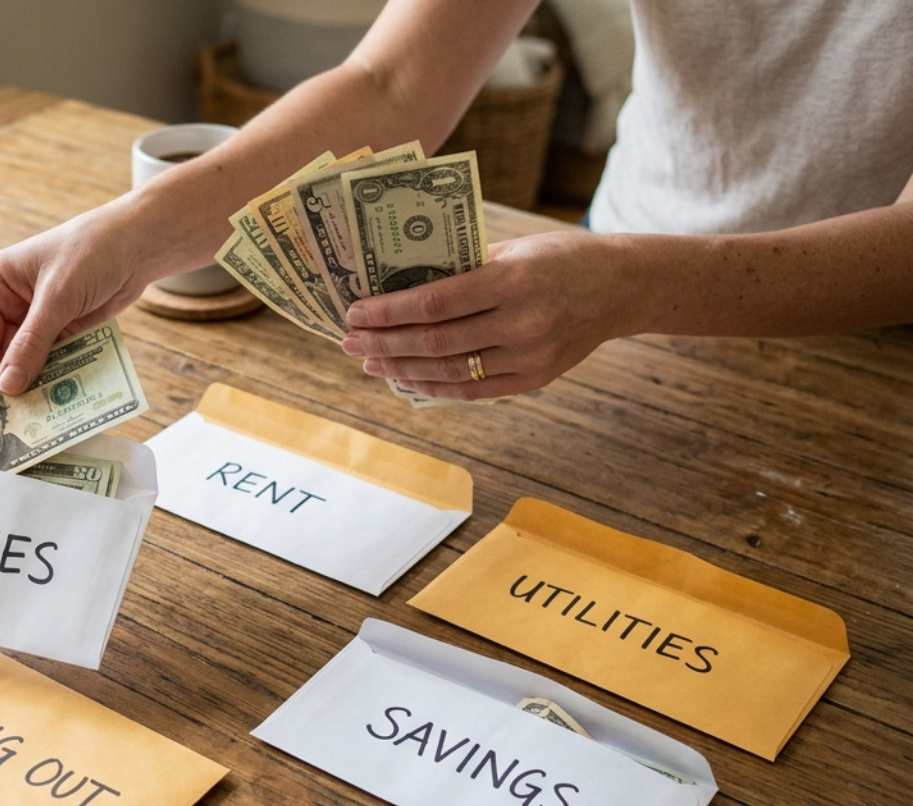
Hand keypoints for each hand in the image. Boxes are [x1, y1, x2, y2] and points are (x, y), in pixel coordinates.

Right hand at [0, 201, 163, 394]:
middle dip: (15, 380)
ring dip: (38, 382)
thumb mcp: (58, 298)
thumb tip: (7, 385)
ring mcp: (38, 318)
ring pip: (29, 361)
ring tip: (46, 412)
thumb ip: (32, 343)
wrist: (137, 244)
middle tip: (25, 414)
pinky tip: (65, 397)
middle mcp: (10, 302)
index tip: (2, 401)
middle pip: (3, 354)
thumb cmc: (90, 253)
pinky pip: (53, 360)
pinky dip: (58, 376)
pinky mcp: (63, 329)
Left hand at [340, 230, 639, 398]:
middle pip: (434, 342)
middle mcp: (520, 321)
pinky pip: (474, 389)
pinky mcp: (535, 379)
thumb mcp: (513, 249)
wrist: (622, 286)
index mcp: (511, 280)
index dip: (388, 312)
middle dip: (384, 343)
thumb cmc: (559, 258)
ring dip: (401, 368)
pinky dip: (435, 386)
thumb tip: (400, 285)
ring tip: (370, 361)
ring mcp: (529, 355)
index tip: (354, 312)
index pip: (433, 303)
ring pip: (449, 371)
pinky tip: (407, 378)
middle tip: (349, 341)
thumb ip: (463, 268)